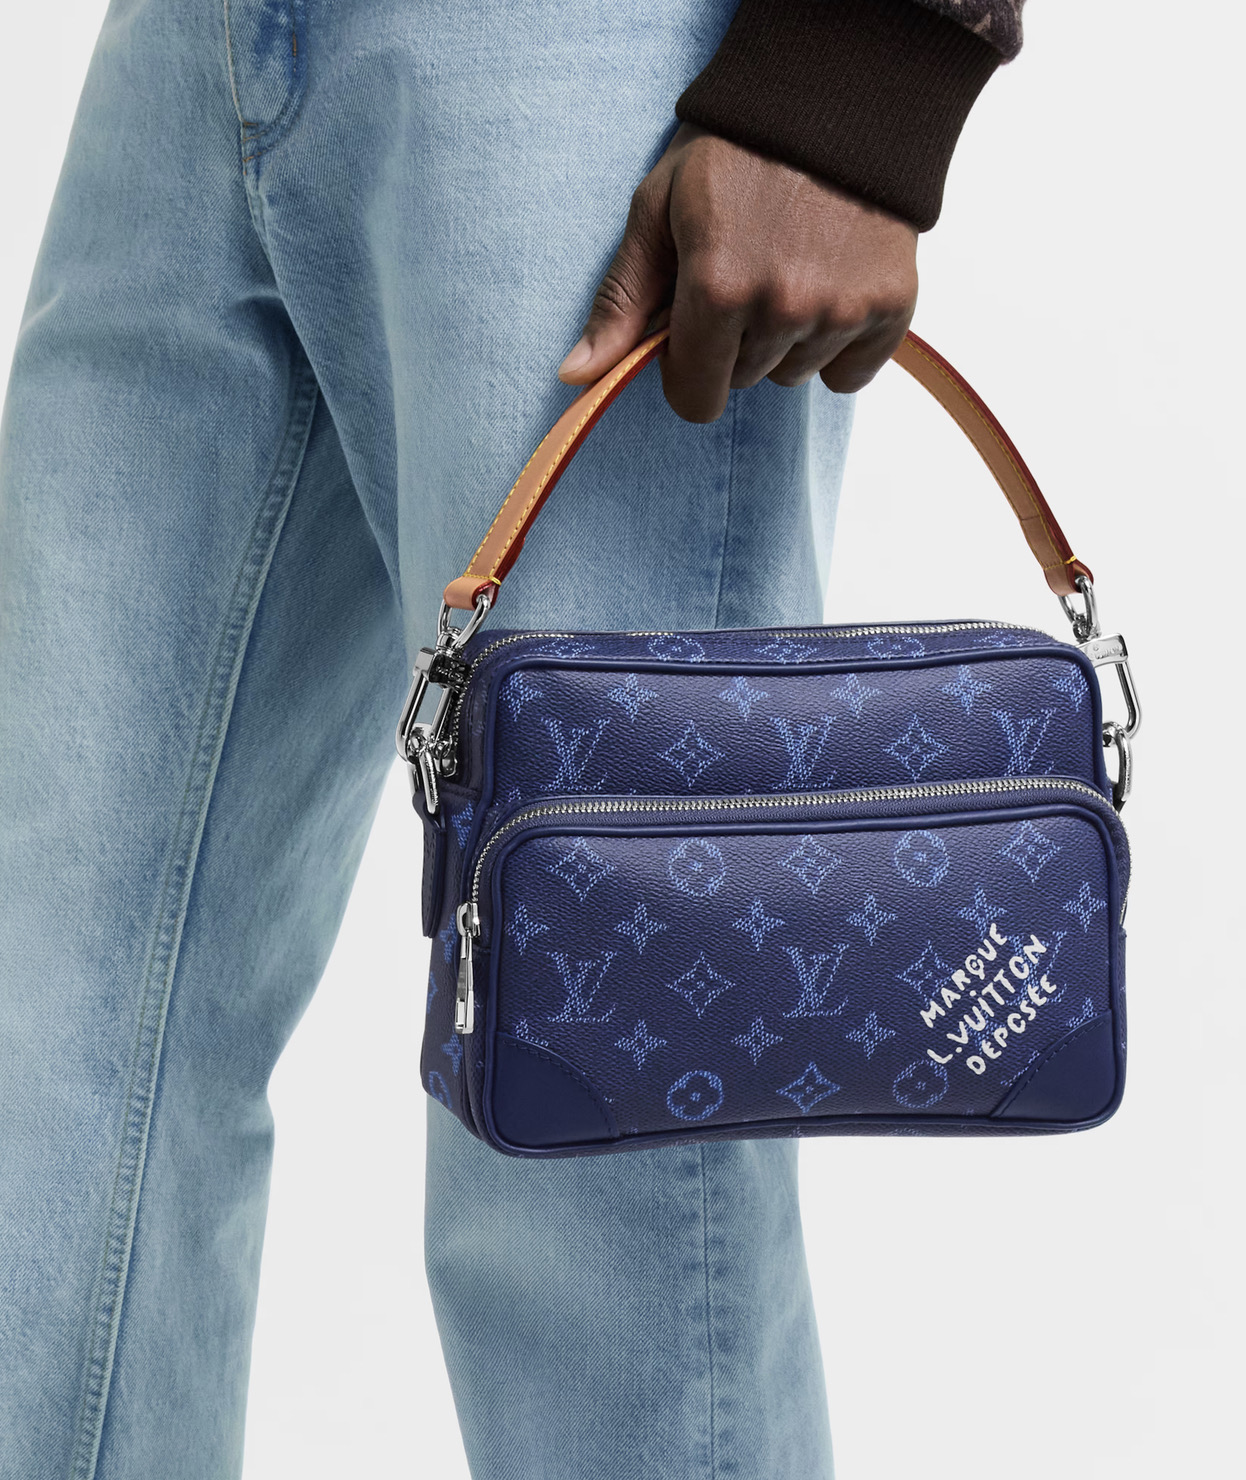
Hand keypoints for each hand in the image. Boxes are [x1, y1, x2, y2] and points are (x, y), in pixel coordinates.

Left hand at [558, 124, 918, 422]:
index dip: (686, 370)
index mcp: (718, 287)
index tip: (693, 330)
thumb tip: (576, 375)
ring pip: (795, 374)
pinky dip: (840, 345)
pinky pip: (850, 374)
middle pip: (744, 381)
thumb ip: (621, 300)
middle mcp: (783, 306)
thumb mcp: (659, 210)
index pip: (694, 398)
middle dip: (735, 344)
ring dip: (787, 340)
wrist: (836, 97)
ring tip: (791, 267)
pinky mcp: (891, 307)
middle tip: (747, 271)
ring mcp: (842, 309)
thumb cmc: (734, 151)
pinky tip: (831, 287)